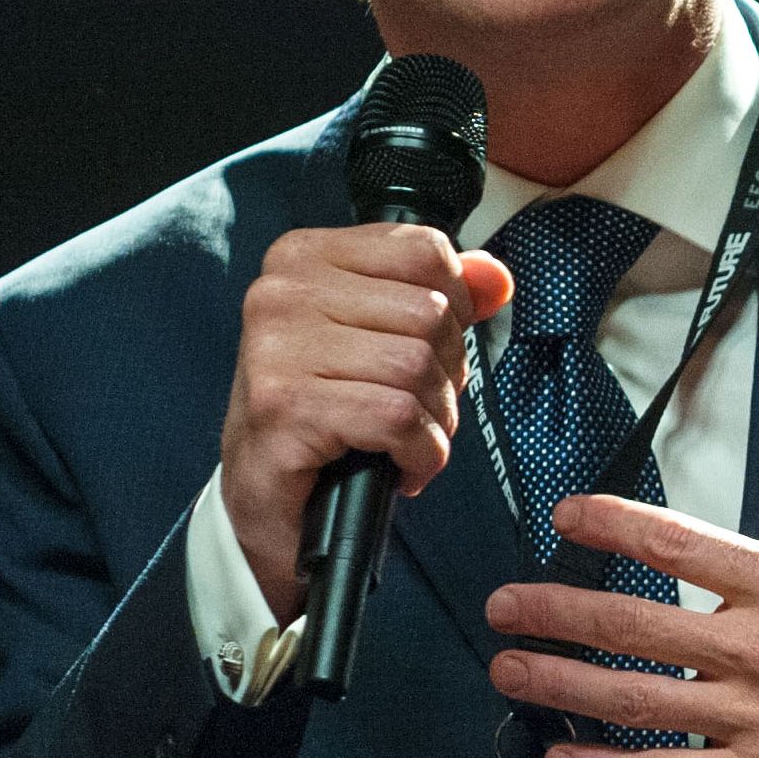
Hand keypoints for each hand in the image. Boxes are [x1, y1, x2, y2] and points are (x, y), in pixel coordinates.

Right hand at [221, 224, 515, 621]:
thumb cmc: (319, 418)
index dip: (455, 310)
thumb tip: (496, 278)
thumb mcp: (376, 342)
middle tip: (417, 412)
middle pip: (429, 313)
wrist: (262, 506)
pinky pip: (399, 418)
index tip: (433, 354)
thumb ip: (437, 299)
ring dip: (435, 420)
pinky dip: (421, 454)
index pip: (424, 252)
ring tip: (408, 443)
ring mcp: (276, 349)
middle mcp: (281, 293)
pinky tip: (403, 470)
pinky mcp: (286, 407)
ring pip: (417, 366)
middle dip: (446, 374)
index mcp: (302, 258)